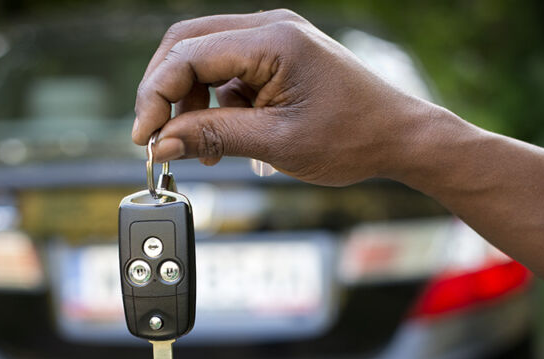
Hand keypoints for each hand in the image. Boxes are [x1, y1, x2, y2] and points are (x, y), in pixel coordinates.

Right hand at [132, 9, 438, 186]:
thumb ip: (213, 137)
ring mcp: (275, 38)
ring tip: (197, 145)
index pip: (189, 54)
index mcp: (274, 40)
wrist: (399, 137)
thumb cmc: (353, 137)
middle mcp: (271, 27)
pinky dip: (214, 101)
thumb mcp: (276, 143)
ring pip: (204, 56)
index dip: (156, 95)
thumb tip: (162, 143)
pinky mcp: (277, 56)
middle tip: (156, 135)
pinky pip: (227, 69)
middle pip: (187, 44)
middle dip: (164, 90)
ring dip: (189, 99)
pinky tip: (221, 133)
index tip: (144, 137)